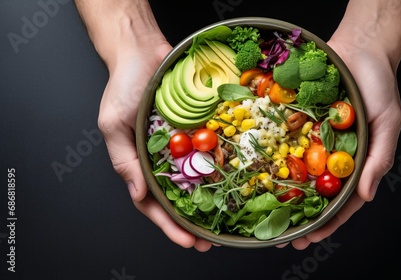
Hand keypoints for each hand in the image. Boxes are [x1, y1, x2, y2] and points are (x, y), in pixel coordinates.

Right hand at [97, 40, 213, 251]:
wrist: (144, 50)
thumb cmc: (124, 85)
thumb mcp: (113, 124)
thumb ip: (123, 160)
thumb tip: (136, 194)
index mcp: (140, 162)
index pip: (152, 203)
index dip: (169, 225)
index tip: (187, 241)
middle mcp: (164, 158)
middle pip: (179, 198)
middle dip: (193, 223)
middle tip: (210, 241)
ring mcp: (184, 144)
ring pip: (198, 180)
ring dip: (211, 202)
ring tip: (226, 222)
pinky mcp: (199, 129)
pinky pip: (212, 151)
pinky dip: (221, 168)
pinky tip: (235, 182)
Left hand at [282, 33, 400, 249]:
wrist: (359, 47)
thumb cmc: (380, 84)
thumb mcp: (388, 123)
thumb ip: (379, 159)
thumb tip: (367, 195)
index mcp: (357, 160)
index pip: (344, 201)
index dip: (328, 222)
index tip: (311, 238)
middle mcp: (333, 154)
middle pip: (316, 193)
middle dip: (300, 216)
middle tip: (282, 237)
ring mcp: (315, 139)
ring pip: (298, 172)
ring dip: (284, 194)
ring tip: (266, 213)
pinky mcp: (300, 122)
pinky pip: (286, 142)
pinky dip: (275, 157)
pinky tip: (259, 171)